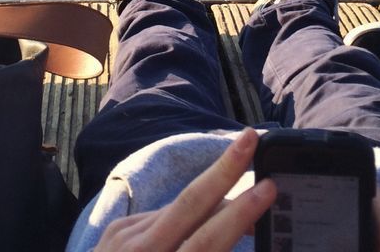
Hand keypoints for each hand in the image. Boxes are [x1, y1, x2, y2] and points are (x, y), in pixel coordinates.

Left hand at [92, 127, 275, 251]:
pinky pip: (157, 217)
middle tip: (251, 138)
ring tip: (243, 178)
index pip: (207, 242)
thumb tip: (242, 232)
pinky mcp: (112, 231)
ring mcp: (121, 239)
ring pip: (174, 207)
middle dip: (223, 169)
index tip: (267, 187)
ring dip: (210, 192)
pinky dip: (183, 215)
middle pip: (187, 205)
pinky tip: (201, 219)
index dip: (238, 214)